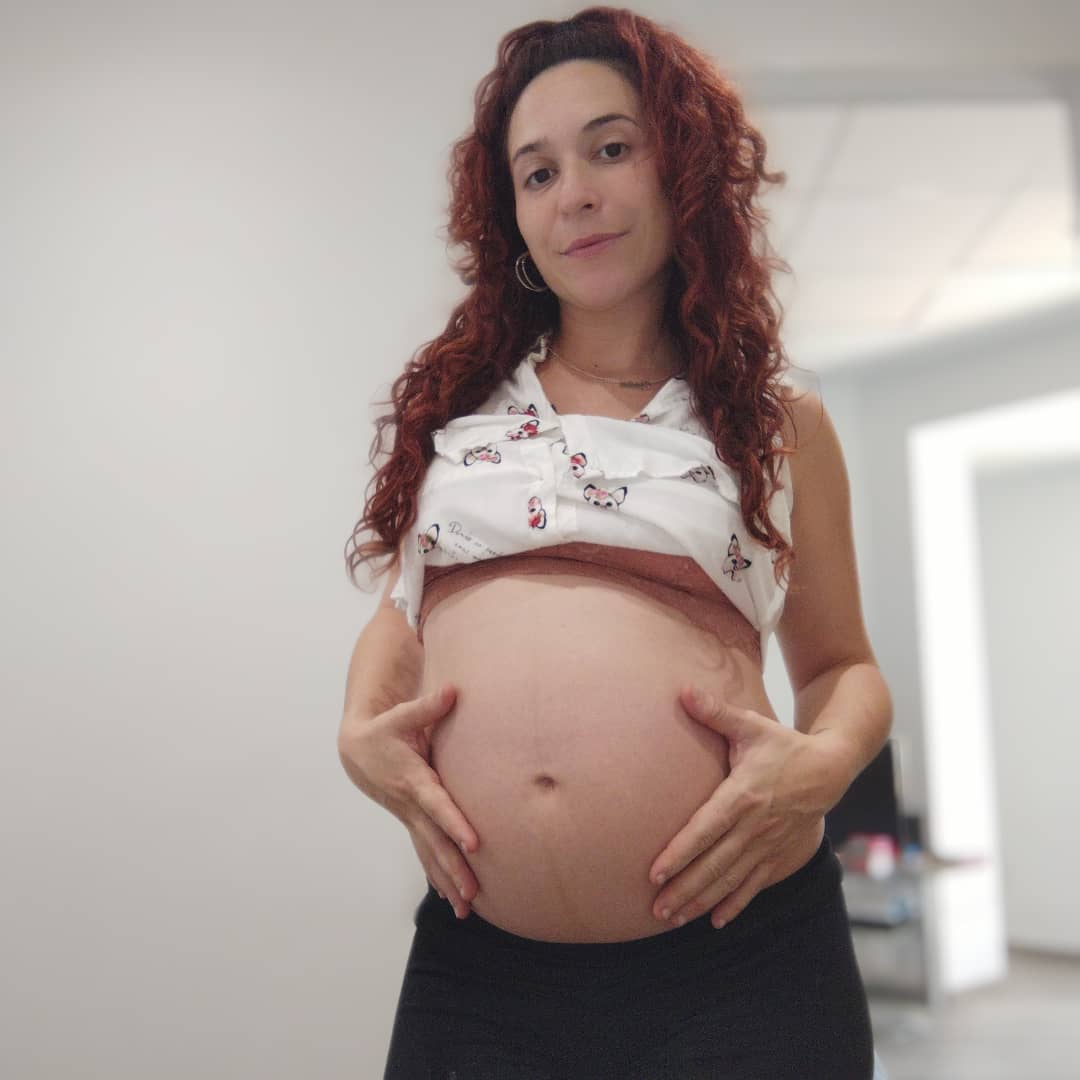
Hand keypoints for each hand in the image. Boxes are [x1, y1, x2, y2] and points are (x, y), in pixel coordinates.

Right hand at [337, 683, 480, 919]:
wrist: (357, 749)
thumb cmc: (385, 728)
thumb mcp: (402, 715)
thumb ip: (429, 706)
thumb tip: (453, 690)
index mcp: (413, 779)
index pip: (437, 805)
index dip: (454, 823)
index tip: (474, 843)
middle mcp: (412, 805)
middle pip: (436, 841)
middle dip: (454, 868)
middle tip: (474, 894)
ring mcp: (410, 817)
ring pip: (430, 853)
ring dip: (448, 881)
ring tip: (467, 910)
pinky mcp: (412, 821)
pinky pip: (427, 852)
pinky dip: (439, 875)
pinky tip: (453, 898)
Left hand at [647, 687, 833, 929]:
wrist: (830, 768)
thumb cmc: (783, 745)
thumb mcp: (751, 725)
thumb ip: (716, 712)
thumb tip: (683, 690)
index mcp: (743, 795)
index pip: (705, 830)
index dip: (680, 852)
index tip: (655, 873)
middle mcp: (754, 826)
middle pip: (714, 864)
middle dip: (684, 888)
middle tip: (655, 909)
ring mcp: (768, 844)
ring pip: (731, 880)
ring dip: (701, 901)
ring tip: (673, 919)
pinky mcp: (780, 855)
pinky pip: (755, 885)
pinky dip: (735, 904)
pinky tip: (716, 921)